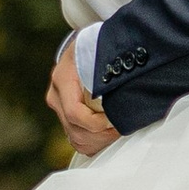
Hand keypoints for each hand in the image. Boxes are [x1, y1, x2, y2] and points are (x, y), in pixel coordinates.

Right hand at [47, 35, 118, 158]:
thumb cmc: (97, 46)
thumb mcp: (102, 48)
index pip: (74, 113)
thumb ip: (112, 63)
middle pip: (75, 130)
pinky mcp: (64, 116)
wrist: (85, 46)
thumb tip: (132, 74)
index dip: (96, 123)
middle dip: (102, 136)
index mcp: (63, 78)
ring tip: (118, 132)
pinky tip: (110, 136)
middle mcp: (56, 95)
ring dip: (99, 142)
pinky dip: (94, 143)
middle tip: (123, 128)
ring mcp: (59, 107)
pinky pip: (76, 139)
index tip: (115, 120)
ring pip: (75, 139)